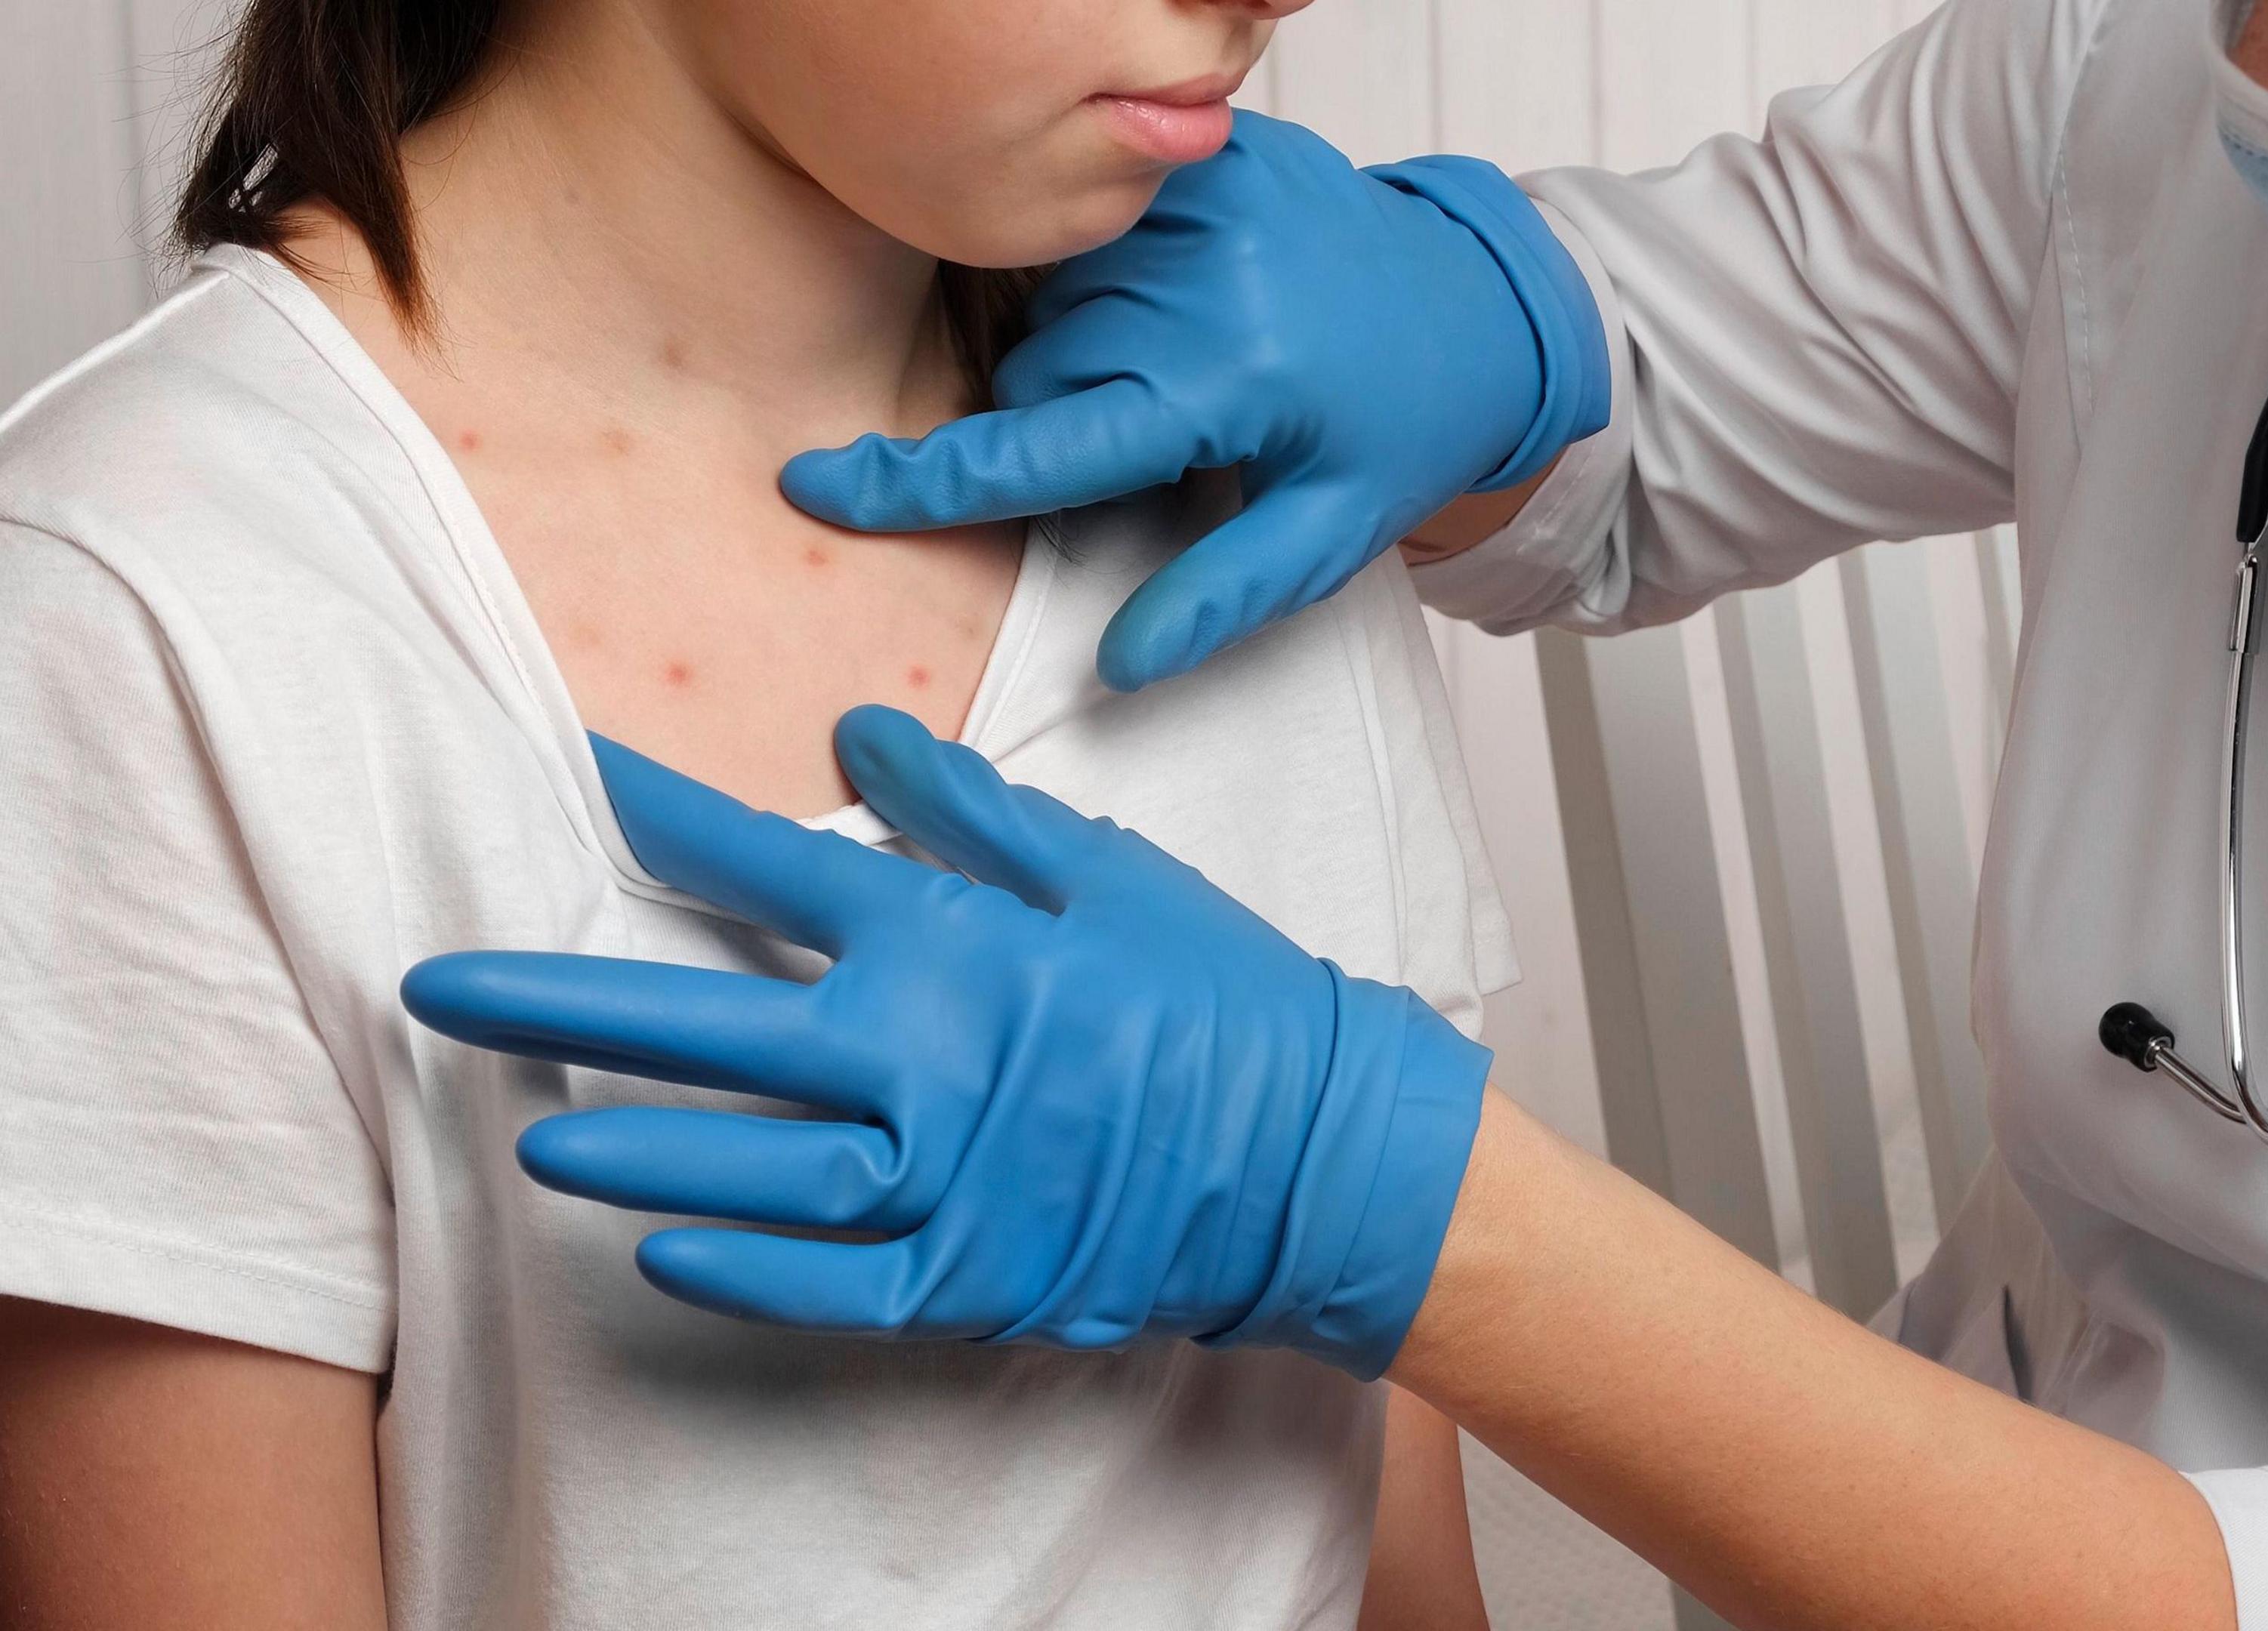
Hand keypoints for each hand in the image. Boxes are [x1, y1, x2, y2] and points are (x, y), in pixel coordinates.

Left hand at [399, 707, 1490, 1377]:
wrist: (1323, 1150)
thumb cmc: (1220, 995)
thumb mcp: (1105, 870)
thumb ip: (967, 806)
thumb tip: (857, 726)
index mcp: (953, 941)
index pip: (769, 865)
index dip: (663, 813)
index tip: (576, 772)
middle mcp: (924, 1058)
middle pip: (704, 1027)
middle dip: (557, 1001)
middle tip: (437, 987)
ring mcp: (941, 1179)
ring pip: (746, 1169)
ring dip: (632, 1150)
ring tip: (531, 1136)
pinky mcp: (968, 1275)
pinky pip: (827, 1286)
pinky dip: (741, 1275)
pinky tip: (656, 1257)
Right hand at [777, 112, 1610, 692]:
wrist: (1482, 306)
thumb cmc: (1398, 429)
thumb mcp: (1329, 533)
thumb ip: (1220, 597)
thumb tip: (1120, 666)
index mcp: (1226, 383)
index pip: (1039, 446)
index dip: (921, 480)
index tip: (817, 488)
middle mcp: (1203, 278)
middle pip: (1037, 374)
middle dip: (1065, 422)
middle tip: (1166, 436)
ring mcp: (1202, 201)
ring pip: (1055, 302)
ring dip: (1087, 347)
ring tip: (1187, 363)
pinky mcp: (1210, 156)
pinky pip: (1094, 229)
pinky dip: (1111, 277)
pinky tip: (1183, 298)